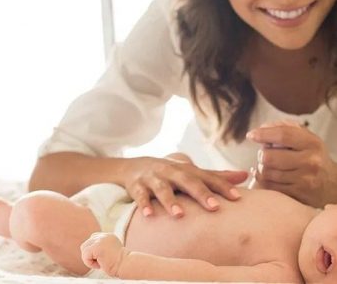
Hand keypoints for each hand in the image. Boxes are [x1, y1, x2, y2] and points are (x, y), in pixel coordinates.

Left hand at [80, 232, 126, 276]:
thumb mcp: (110, 251)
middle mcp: (103, 235)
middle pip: (86, 243)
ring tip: (99, 263)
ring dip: (89, 259)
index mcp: (107, 236)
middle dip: (89, 255)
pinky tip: (99, 265)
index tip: (101, 258)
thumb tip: (88, 251)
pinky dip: (89, 263)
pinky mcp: (97, 246)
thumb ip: (102, 247)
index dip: (93, 250)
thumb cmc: (119, 263)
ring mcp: (100, 239)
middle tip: (100, 262)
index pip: (92, 238)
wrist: (125, 265)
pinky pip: (85, 255)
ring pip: (84, 248)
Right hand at [123, 154, 247, 217]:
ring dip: (170, 200)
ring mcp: (153, 178)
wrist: (134, 166)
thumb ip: (217, 176)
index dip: (222, 186)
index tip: (237, 198)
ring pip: (162, 188)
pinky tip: (148, 215)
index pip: (207, 177)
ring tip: (179, 214)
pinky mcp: (137, 185)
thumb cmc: (170, 172)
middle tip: (214, 207)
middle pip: (187, 181)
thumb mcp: (191, 172)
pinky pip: (140, 195)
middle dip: (200, 193)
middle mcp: (171, 172)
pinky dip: (144, 204)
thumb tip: (245, 175)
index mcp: (186, 170)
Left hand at [247, 121, 336, 206]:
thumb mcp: (304, 138)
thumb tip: (262, 128)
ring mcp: (305, 180)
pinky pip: (269, 186)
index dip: (263, 134)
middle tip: (265, 154)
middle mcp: (310, 161)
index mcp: (311, 143)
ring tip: (268, 165)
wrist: (332, 184)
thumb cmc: (311, 156)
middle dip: (261, 154)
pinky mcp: (298, 195)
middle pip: (268, 157)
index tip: (251, 135)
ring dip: (261, 168)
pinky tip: (266, 175)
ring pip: (266, 173)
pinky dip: (263, 180)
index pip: (282, 135)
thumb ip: (283, 128)